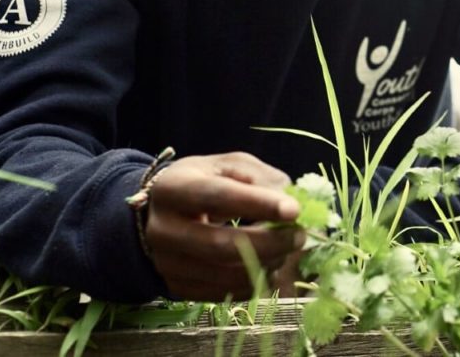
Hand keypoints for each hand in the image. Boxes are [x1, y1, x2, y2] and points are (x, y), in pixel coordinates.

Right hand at [143, 152, 304, 299]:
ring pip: (223, 274)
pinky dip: (253, 282)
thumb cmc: (202, 182)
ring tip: (286, 250)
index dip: (257, 204)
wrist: (159, 214)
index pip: (216, 197)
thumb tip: (290, 200)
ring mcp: (166, 263)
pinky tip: (268, 266)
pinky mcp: (176, 287)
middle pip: (220, 244)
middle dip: (269, 242)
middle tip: (300, 236)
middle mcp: (163, 229)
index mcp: (173, 189)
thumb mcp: (228, 166)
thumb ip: (259, 177)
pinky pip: (222, 293)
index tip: (294, 210)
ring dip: (266, 264)